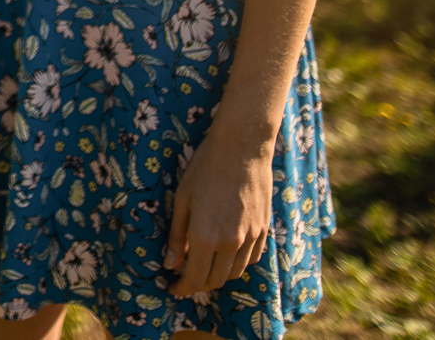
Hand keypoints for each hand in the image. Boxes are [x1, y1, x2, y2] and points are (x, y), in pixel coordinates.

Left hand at [164, 133, 273, 296]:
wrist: (242, 147)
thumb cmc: (205, 168)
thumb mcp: (182, 199)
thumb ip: (178, 235)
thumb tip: (170, 264)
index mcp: (206, 236)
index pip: (194, 278)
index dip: (181, 288)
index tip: (172, 287)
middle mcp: (231, 243)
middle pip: (215, 279)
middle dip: (198, 284)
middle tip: (184, 276)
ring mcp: (251, 238)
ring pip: (234, 273)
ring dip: (218, 275)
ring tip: (203, 264)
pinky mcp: (264, 230)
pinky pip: (251, 259)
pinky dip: (236, 263)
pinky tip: (225, 252)